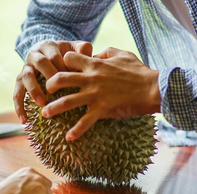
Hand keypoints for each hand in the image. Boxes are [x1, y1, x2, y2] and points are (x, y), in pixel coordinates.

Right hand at [14, 40, 92, 123]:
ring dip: (33, 90)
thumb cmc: (67, 55)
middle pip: (40, 63)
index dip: (62, 66)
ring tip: (42, 103)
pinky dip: (19, 106)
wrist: (51, 54)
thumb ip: (82, 49)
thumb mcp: (75, 49)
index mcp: (48, 46)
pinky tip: (25, 120)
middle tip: (58, 89)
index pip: (54, 55)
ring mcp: (25, 68)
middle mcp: (34, 55)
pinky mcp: (20, 81)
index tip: (72, 77)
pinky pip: (17, 93)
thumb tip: (87, 51)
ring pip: (26, 77)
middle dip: (49, 75)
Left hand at [42, 47, 160, 140]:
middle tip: (46, 90)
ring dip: (53, 108)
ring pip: (67, 102)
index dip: (63, 61)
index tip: (61, 67)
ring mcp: (94, 95)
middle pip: (60, 79)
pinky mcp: (102, 109)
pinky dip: (76, 131)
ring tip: (44, 114)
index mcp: (94, 64)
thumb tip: (97, 54)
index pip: (69, 58)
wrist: (151, 88)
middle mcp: (90, 79)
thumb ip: (106, 53)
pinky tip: (68, 138)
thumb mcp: (122, 54)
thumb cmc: (139, 71)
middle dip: (49, 84)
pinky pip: (85, 121)